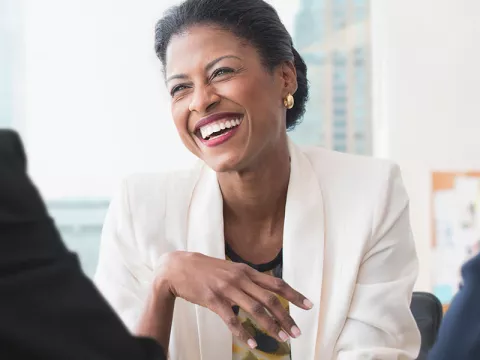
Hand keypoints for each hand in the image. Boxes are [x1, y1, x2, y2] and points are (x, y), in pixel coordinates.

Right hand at [155, 251, 312, 348]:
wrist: (178, 267)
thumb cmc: (206, 269)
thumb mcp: (230, 269)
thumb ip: (247, 278)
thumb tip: (265, 290)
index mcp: (246, 271)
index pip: (276, 283)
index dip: (294, 294)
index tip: (308, 305)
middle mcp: (240, 278)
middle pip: (270, 299)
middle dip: (286, 316)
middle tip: (296, 332)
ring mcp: (227, 289)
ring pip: (255, 309)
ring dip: (271, 325)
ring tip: (282, 338)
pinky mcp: (213, 300)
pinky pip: (232, 319)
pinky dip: (243, 332)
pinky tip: (252, 342)